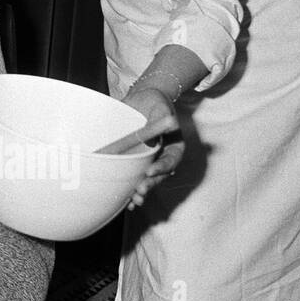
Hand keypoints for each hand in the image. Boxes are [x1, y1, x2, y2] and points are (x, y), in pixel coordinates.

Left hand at [121, 86, 183, 209]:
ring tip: (134, 200)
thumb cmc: (154, 102)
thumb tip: (167, 127)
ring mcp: (148, 160)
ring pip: (147, 180)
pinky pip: (134, 178)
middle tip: (140, 191)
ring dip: (141, 192)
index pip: (171, 160)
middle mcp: (162, 157)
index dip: (162, 167)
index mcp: (174, 146)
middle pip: (159, 175)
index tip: (150, 171)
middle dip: (150, 184)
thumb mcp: (160, 106)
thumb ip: (162, 118)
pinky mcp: (134, 161)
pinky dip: (130, 190)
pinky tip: (125, 201)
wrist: (140, 99)